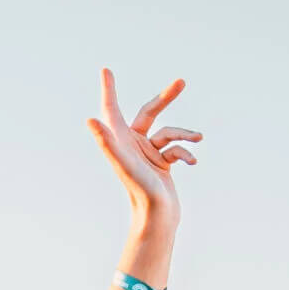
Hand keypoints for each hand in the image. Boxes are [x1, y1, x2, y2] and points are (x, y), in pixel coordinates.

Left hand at [86, 69, 201, 220]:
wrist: (157, 219)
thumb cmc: (139, 192)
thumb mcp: (123, 164)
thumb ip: (107, 141)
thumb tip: (90, 120)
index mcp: (119, 140)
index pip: (112, 109)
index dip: (109, 89)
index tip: (106, 70)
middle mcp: (132, 145)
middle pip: (149, 113)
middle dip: (166, 98)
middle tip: (181, 82)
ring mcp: (147, 154)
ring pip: (169, 133)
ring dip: (184, 135)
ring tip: (198, 139)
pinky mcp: (161, 164)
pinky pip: (176, 149)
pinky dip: (185, 153)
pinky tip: (192, 162)